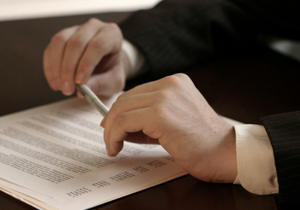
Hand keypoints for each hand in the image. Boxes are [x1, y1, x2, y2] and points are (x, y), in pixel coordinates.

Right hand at [43, 18, 129, 96]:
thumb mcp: (114, 81)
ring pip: (60, 42)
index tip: (80, 82)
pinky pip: (51, 49)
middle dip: (69, 69)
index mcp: (111, 35)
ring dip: (57, 67)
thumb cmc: (112, 71)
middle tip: (68, 89)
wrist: (107, 65)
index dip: (86, 64)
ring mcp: (76, 29)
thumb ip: (101, 84)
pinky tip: (55, 82)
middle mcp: (94, 27)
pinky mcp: (62, 36)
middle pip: (76, 43)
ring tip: (60, 87)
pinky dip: (50, 67)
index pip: (97, 45)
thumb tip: (83, 91)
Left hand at [101, 73, 236, 182]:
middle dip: (112, 121)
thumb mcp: (173, 121)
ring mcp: (165, 97)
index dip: (119, 110)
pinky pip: (124, 122)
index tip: (112, 125)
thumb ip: (148, 118)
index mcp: (174, 82)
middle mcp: (169, 84)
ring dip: (111, 130)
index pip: (136, 93)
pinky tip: (115, 147)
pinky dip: (114, 136)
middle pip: (125, 99)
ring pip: (121, 110)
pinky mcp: (160, 115)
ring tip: (113, 145)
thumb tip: (118, 124)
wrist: (225, 153)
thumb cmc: (201, 141)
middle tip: (109, 138)